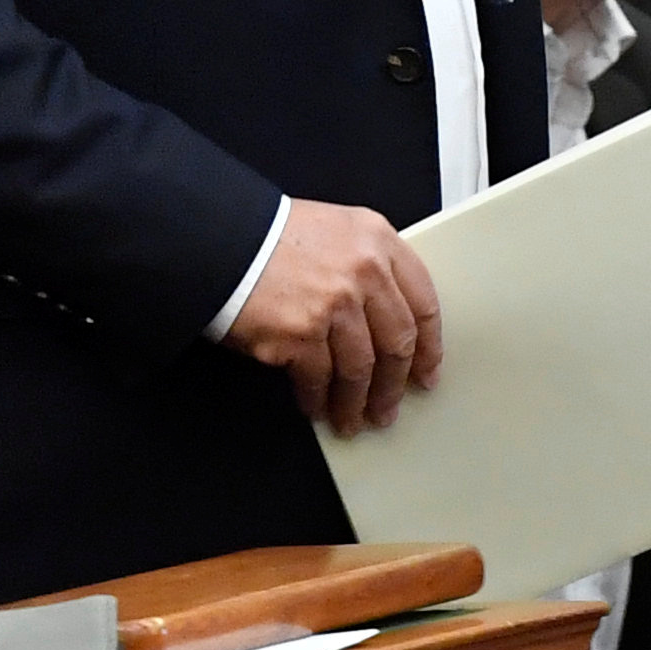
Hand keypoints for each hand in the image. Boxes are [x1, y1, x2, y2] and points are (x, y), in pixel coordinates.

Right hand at [223, 198, 441, 435]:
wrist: (222, 240)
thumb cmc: (271, 236)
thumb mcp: (335, 230)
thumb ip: (368, 265)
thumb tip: (386, 324)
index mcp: (377, 240)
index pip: (422, 301)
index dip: (429, 346)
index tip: (426, 370)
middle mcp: (364, 271)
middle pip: (397, 343)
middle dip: (394, 384)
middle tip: (388, 407)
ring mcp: (334, 305)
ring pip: (361, 370)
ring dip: (357, 403)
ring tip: (352, 419)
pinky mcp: (302, 334)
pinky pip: (320, 379)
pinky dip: (319, 400)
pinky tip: (317, 408)